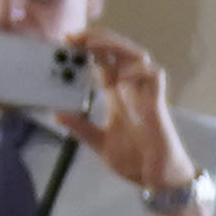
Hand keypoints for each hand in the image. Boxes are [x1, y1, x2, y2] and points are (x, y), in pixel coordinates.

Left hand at [72, 30, 191, 197]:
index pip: (102, 63)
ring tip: (92, 44)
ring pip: (136, 56)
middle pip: (118, 53)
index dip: (87, 50)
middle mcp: (130, 89)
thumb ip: (81, 128)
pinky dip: (138, 69)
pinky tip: (120, 73)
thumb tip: (57, 115)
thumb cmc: (135, 161)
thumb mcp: (99, 143)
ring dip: (115, 46)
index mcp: (116, 96)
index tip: (66, 41)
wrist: (158, 179)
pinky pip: (154, 75)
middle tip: (73, 36)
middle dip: (98, 40)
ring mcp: (145, 94)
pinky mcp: (157, 103)